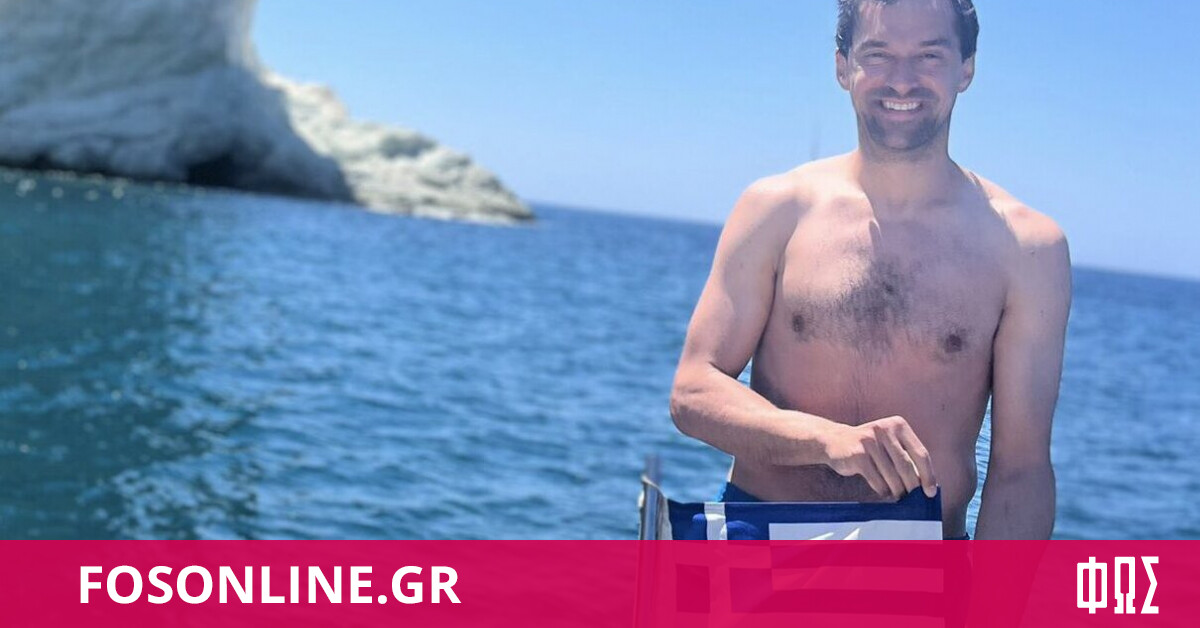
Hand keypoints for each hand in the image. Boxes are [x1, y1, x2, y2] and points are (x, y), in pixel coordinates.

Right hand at [821, 416, 937, 499]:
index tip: (930, 492)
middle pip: (906, 466)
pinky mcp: (857, 454)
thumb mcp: (889, 444)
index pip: (920, 453)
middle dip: (912, 486)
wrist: (834, 440)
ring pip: (891, 475)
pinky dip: (882, 490)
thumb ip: (907, 457)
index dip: (928, 475)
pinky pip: (876, 479)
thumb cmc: (870, 447)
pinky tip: (884, 492)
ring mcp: (869, 441)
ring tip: (898, 497)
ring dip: (897, 490)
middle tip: (913, 500)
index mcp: (898, 425)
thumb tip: (926, 485)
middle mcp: (884, 429)